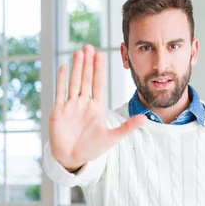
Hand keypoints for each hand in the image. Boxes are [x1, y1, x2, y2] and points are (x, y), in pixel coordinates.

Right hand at [49, 45, 145, 170]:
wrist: (72, 159)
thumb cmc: (91, 149)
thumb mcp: (111, 138)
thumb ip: (127, 127)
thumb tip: (146, 119)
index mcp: (96, 107)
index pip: (98, 83)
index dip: (98, 69)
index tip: (100, 54)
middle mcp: (83, 103)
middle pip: (85, 78)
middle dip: (87, 63)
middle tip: (88, 46)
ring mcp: (70, 106)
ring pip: (74, 82)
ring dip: (76, 67)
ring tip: (78, 52)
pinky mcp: (59, 111)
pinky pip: (60, 92)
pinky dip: (62, 80)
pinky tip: (63, 67)